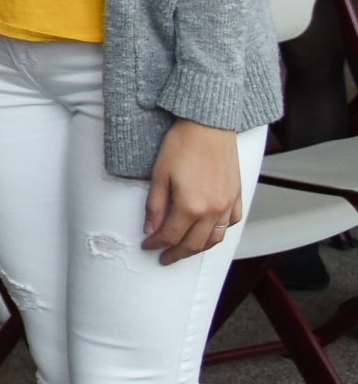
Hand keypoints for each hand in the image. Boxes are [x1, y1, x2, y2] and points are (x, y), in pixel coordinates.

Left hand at [143, 119, 244, 264]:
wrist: (208, 126)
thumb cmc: (182, 145)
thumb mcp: (159, 175)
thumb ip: (155, 206)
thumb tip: (150, 229)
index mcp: (191, 207)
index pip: (170, 235)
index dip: (156, 244)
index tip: (147, 246)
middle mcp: (213, 211)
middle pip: (194, 243)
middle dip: (177, 253)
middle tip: (164, 258)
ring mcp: (228, 204)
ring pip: (215, 238)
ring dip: (199, 248)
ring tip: (185, 250)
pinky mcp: (237, 196)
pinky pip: (232, 223)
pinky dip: (220, 232)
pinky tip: (210, 232)